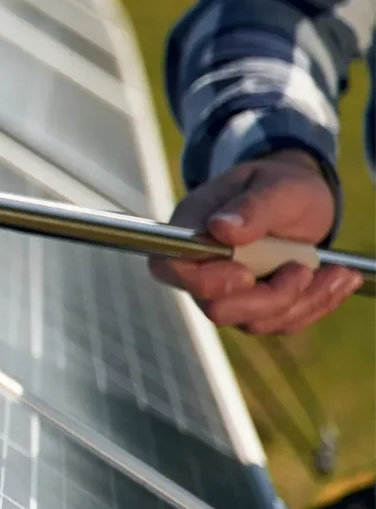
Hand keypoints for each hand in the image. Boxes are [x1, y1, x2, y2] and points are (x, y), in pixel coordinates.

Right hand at [150, 150, 357, 334]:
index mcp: (192, 230)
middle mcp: (203, 267)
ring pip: (256, 322)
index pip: (171, 268)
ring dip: (304, 302)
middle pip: (218, 309)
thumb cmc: (282, 185)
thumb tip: (221, 228)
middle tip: (304, 269)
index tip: (247, 275)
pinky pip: (282, 323)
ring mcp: (228, 292)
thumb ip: (252, 207)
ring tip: (338, 273)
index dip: (204, 282)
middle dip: (271, 298)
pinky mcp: (257, 307)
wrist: (302, 201)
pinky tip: (335, 281)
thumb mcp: (276, 186)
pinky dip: (315, 306)